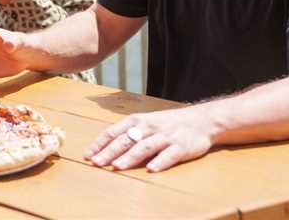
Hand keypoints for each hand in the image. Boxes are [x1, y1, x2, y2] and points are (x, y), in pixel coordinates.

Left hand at [84, 106, 216, 171]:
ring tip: (118, 166)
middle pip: (126, 140)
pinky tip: (152, 169)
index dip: (100, 143)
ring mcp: (165, 136)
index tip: (87, 155)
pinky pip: (169, 154)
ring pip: (145, 146)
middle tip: (97, 163)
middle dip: (109, 152)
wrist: (200, 120)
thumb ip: (127, 132)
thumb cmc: (166, 123)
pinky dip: (160, 161)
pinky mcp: (181, 146)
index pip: (113, 131)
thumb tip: (104, 146)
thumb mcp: (145, 122)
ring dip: (130, 157)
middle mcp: (149, 127)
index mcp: (137, 121)